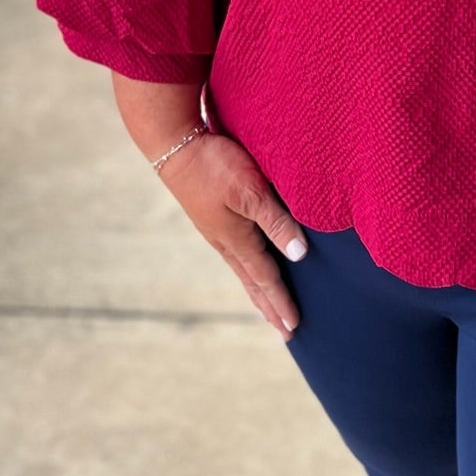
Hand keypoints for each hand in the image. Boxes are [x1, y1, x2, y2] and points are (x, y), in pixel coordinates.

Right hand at [156, 131, 307, 339]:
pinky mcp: (212, 217)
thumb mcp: (251, 191)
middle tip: (286, 331)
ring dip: (258, 290)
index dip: (281, 301)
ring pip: (243, 269)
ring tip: (268, 307)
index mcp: (236, 239)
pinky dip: (248, 268)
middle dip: (269, 306)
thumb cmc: (215, 164)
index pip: (265, 277)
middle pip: (252, 281)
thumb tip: (299, 254)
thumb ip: (276, 221)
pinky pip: (235, 252)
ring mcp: (216, 230)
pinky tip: (250, 264)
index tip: (295, 326)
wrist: (175, 144)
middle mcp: (225, 241)